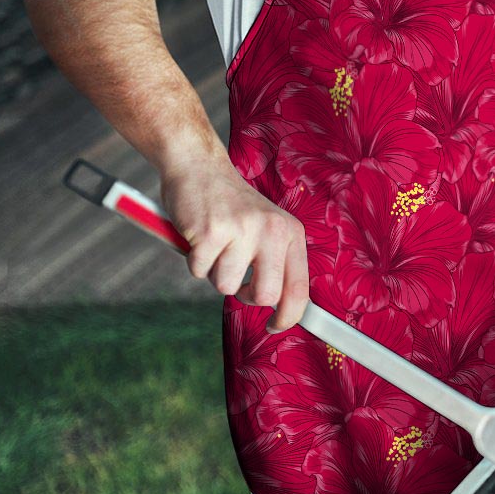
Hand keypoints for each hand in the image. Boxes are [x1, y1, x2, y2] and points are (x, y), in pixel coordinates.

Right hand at [160, 159, 308, 331]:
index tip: (275, 326)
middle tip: (236, 279)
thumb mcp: (267, 228)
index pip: (299, 288)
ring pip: (226, 286)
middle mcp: (272, 230)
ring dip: (215, 273)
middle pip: (265, 295)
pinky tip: (200, 237)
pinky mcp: (211, 232)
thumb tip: (283, 309)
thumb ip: (276, 263)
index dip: (289, 316)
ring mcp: (242, 230)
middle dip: (246, 296)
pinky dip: (194, 261)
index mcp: (290, 232)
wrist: (199, 167)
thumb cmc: (232, 206)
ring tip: (216, 245)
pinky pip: (199, 271)